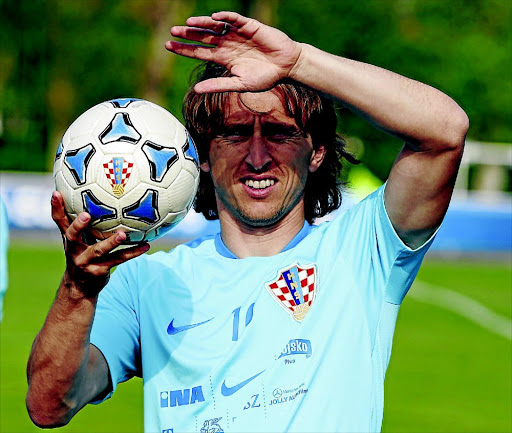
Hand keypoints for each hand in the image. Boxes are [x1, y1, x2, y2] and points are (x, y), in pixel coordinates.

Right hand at [51, 192, 149, 296]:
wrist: (80, 288)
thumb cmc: (83, 254)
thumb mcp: (78, 240)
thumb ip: (83, 222)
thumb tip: (99, 194)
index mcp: (69, 239)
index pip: (59, 221)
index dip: (56, 207)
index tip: (56, 192)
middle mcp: (74, 250)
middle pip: (71, 236)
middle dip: (78, 226)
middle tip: (86, 215)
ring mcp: (86, 262)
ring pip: (98, 250)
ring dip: (111, 242)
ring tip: (123, 234)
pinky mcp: (100, 271)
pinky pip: (118, 259)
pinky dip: (133, 252)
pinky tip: (146, 245)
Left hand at [166, 11, 301, 92]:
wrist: (286, 67)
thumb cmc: (265, 77)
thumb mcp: (239, 84)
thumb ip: (218, 85)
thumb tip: (196, 90)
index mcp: (223, 58)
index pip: (199, 52)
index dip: (184, 49)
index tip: (168, 46)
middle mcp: (227, 44)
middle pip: (203, 37)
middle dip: (188, 34)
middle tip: (173, 31)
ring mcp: (237, 34)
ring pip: (215, 26)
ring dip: (202, 24)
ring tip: (188, 24)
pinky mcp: (249, 26)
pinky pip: (234, 19)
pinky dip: (225, 17)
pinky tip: (214, 17)